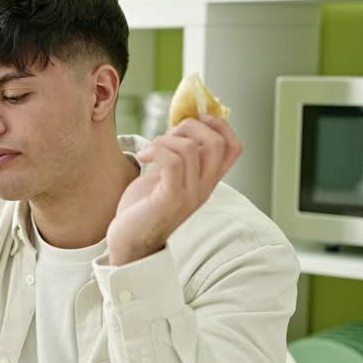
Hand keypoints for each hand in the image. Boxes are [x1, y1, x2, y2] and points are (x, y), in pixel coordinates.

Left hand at [108, 116, 241, 264]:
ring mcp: (190, 195)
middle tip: (168, 134)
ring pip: (191, 149)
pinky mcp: (170, 199)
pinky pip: (173, 162)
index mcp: (207, 180)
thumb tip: (179, 123)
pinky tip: (143, 156)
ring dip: (166, 139)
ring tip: (150, 149)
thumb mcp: (167, 175)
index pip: (234, 147)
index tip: (193, 120)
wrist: (128, 242)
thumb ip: (178, 154)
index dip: (219, 125)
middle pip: (217, 143)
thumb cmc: (144, 207)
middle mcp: (204, 188)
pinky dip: (156, 149)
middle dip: (191, 126)